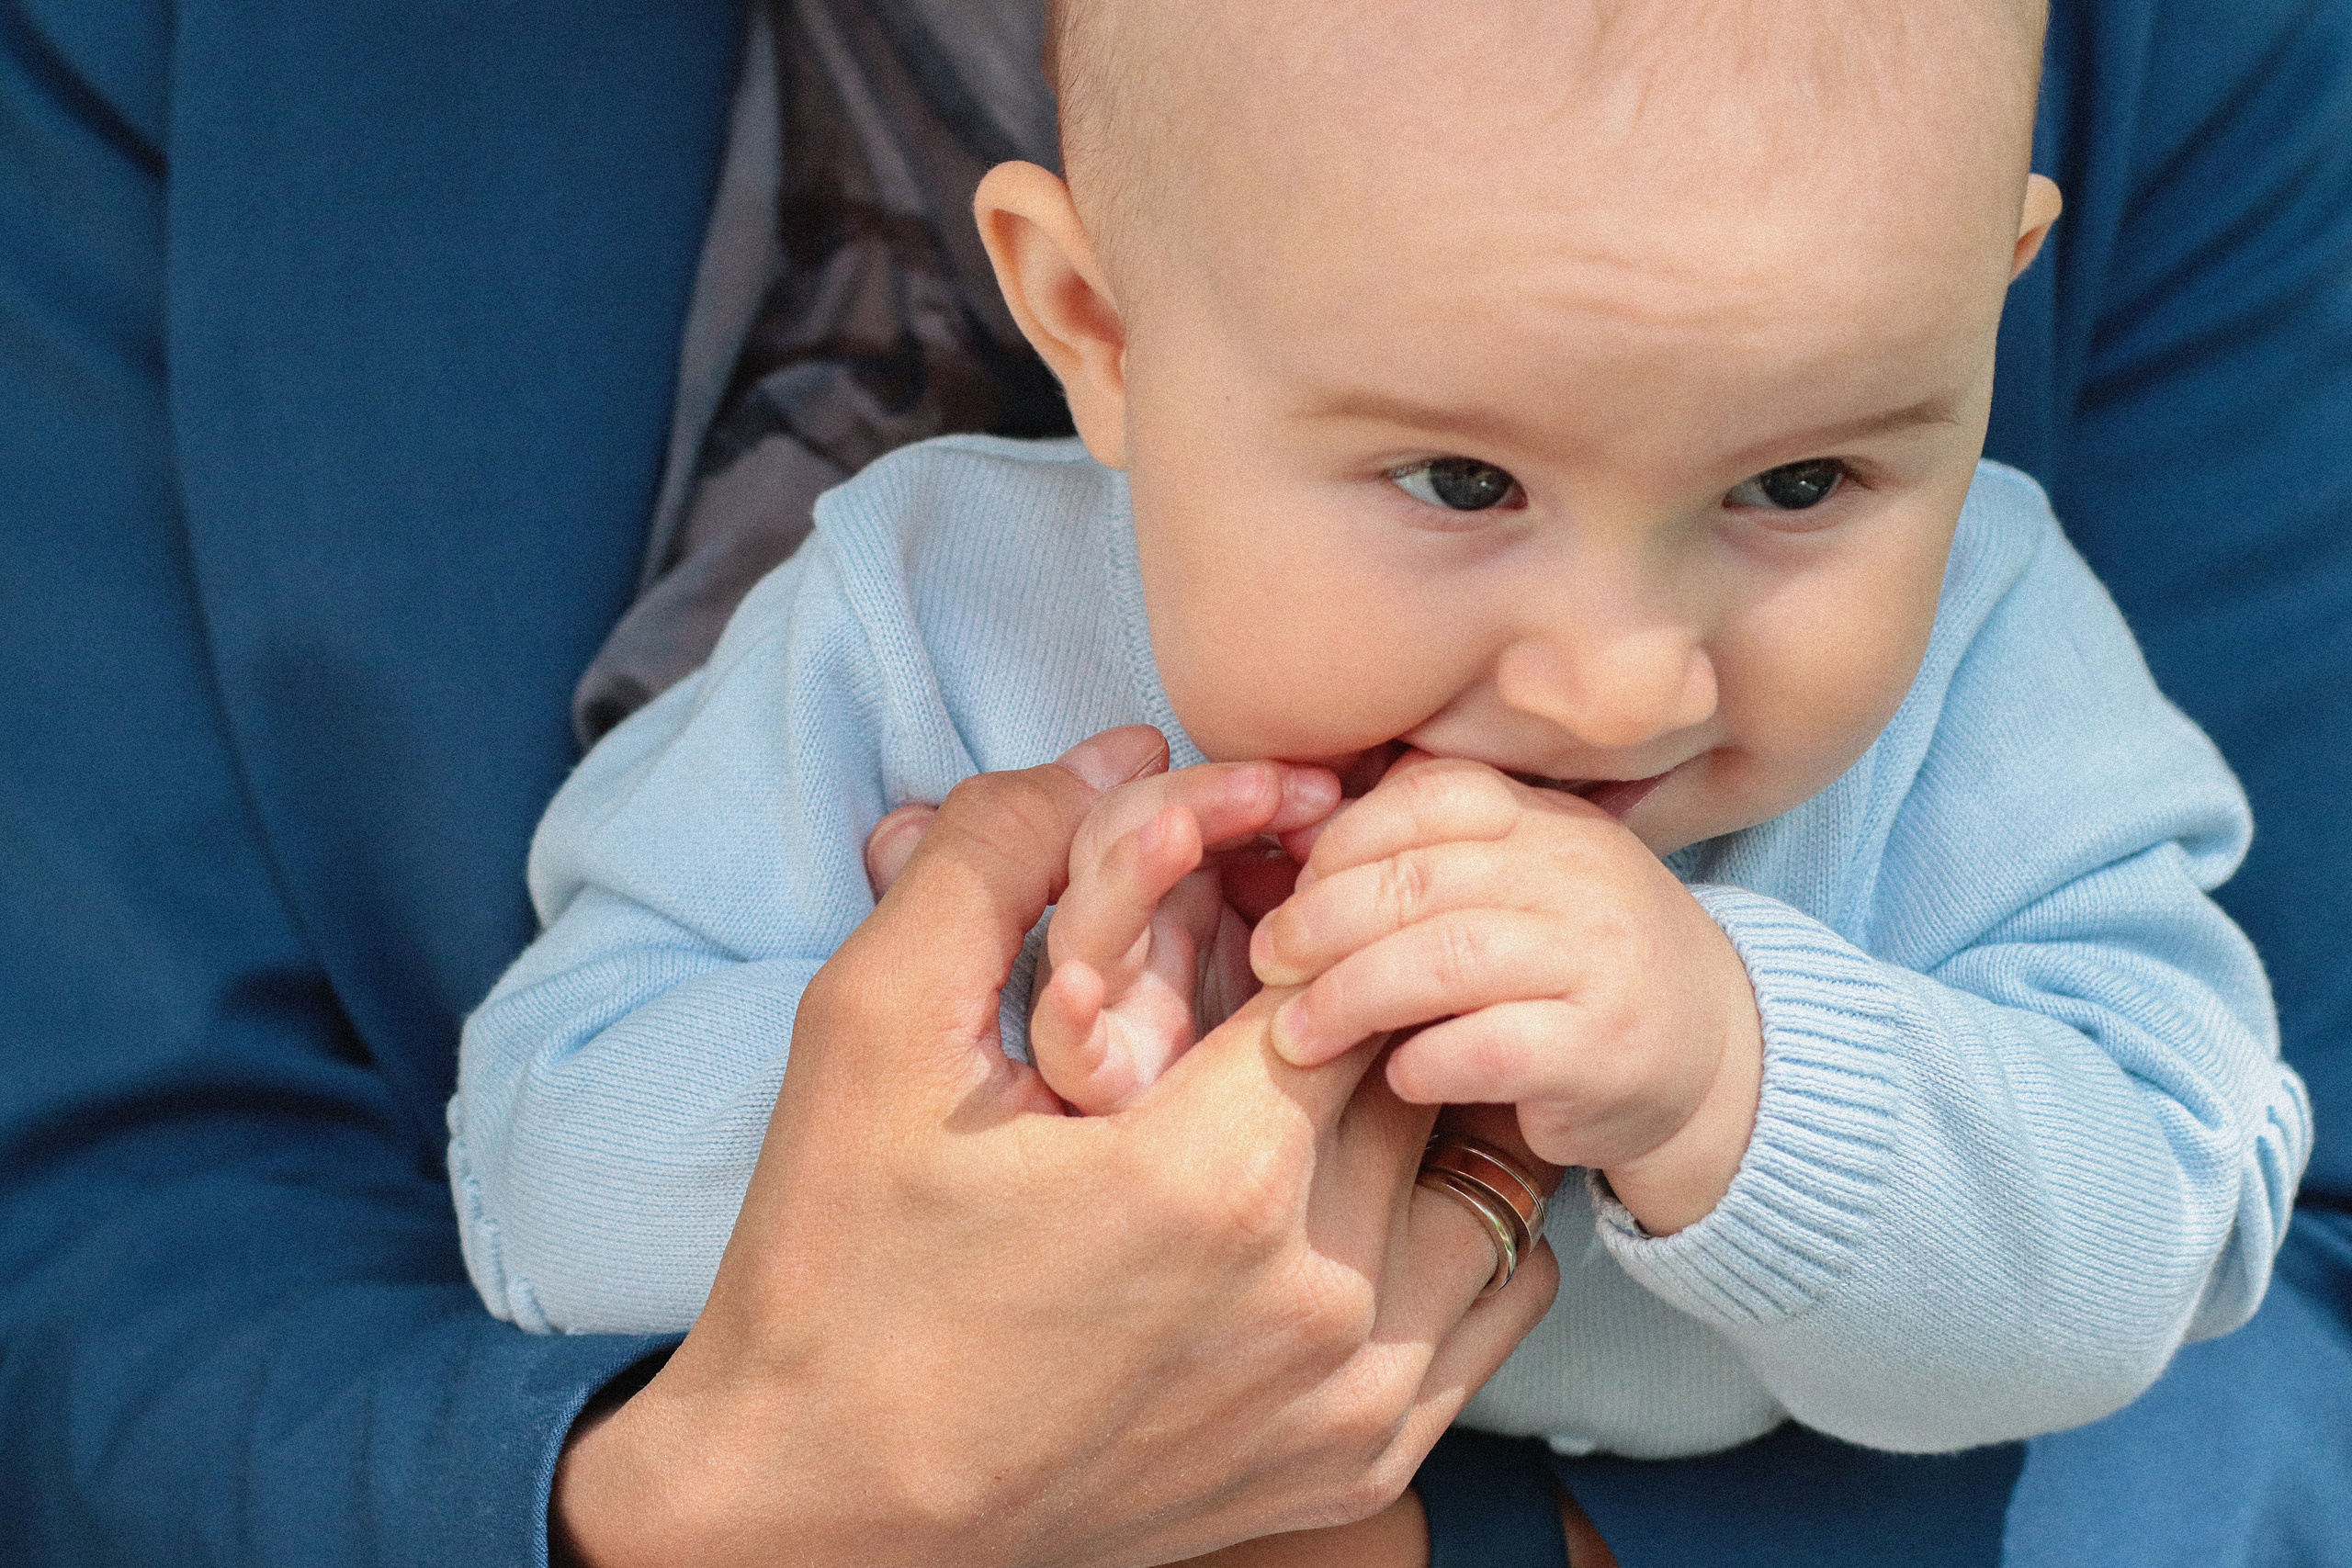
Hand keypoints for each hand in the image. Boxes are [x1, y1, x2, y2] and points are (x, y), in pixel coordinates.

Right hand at [554, 729, 1561, 1567]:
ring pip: (1481, 1182)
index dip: (1314, 908)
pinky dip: (1457, 1229)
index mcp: (1212, 1173)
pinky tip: (1364, 1196)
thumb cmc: (838, 1264)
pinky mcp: (1359, 1471)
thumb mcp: (868, 1031)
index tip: (1268, 896)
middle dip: (1364, 999)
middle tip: (1294, 978)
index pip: (1356, 970)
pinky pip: (1495, 1305)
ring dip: (1426, 1108)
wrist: (823, 1504)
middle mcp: (1317, 1295)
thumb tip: (1117, 754)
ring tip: (1330, 1082)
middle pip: (1421, 1067)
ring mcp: (1352, 1399)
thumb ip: (993, 859)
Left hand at [1250, 752, 1763, 1234]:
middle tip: (1267, 962)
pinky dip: (1424, 1061)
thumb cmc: (1579, 966)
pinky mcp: (1606, 1051)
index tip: (1291, 887)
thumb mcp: (1519, 885)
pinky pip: (1491, 1046)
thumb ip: (1428, 859)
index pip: (1430, 797)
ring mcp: (1602, 961)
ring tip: (1295, 1034)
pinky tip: (1393, 1076)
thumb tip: (1290, 847)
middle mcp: (1583, 877)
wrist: (1716, 1057)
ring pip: (1446, 959)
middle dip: (1322, 922)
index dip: (1343, 840)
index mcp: (1551, 822)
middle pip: (1420, 880)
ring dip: (1350, 997)